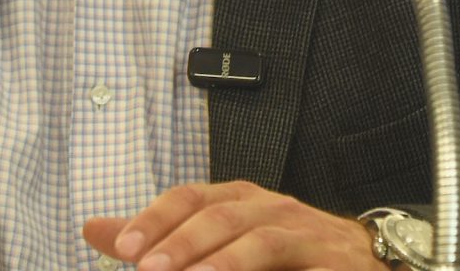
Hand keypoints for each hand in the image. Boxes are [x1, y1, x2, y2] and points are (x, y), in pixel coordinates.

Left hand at [83, 180, 386, 270]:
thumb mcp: (219, 241)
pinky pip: (306, 268)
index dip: (157, 217)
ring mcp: (307, 235)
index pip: (192, 197)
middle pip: (222, 216)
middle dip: (183, 242)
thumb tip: (92, 229)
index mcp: (239, 199)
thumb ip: (160, 238)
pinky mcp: (337, 264)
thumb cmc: (284, 252)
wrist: (366, 261)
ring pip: (262, 240)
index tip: (125, 248)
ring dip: (225, 262)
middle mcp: (272, 208)